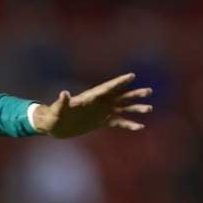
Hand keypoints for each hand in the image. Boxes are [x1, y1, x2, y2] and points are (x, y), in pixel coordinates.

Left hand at [32, 73, 152, 138]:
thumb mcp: (57, 110)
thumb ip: (61, 102)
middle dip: (133, 94)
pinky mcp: (101, 122)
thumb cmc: (53, 116)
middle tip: (149, 91)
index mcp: (89, 98)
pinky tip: (140, 126)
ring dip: (135, 108)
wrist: (53, 126)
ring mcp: (101, 112)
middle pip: (119, 96)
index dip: (118, 82)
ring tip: (150, 108)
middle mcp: (98, 103)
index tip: (131, 76)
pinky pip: (118, 122)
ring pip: (122, 108)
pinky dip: (128, 124)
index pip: (106, 88)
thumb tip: (64, 93)